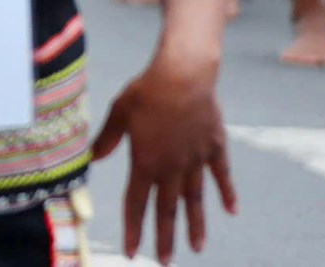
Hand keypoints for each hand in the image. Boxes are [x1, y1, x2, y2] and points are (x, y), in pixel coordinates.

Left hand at [93, 56, 236, 262]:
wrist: (184, 76)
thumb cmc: (147, 92)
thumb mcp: (119, 113)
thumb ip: (107, 139)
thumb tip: (92, 158)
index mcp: (145, 162)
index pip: (136, 203)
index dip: (133, 229)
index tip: (132, 252)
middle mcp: (172, 168)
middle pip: (167, 209)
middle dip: (164, 237)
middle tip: (165, 262)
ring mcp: (196, 160)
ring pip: (195, 199)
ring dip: (196, 224)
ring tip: (197, 248)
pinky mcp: (215, 148)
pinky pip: (221, 175)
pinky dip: (226, 193)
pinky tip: (231, 211)